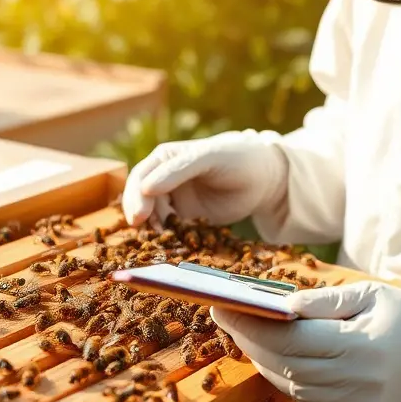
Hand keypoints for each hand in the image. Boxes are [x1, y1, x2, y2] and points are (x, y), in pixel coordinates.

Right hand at [122, 130, 288, 227]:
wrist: (265, 178)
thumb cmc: (235, 157)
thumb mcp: (206, 158)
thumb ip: (177, 171)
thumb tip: (145, 188)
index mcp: (164, 159)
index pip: (140, 177)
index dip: (135, 196)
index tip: (138, 215)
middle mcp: (164, 180)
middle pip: (141, 199)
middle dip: (140, 214)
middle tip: (143, 229)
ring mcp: (176, 200)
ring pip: (154, 216)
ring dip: (153, 228)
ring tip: (161, 238)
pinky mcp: (188, 219)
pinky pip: (172, 230)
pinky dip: (169, 237)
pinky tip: (174, 244)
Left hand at [211, 281, 400, 401]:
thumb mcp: (368, 294)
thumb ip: (325, 301)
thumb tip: (284, 306)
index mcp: (362, 345)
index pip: (293, 340)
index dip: (253, 326)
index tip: (226, 306)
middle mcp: (358, 380)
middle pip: (286, 364)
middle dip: (250, 341)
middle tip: (226, 318)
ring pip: (293, 386)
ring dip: (264, 361)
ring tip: (246, 336)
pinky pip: (308, 401)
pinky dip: (286, 380)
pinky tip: (275, 359)